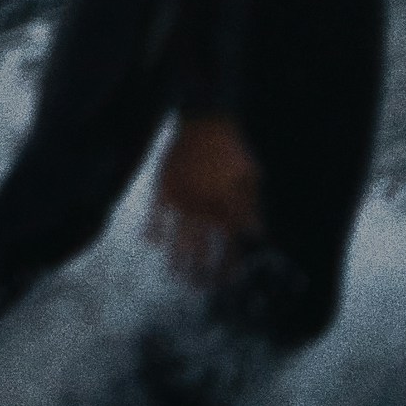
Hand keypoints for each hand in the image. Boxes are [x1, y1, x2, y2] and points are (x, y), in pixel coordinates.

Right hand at [149, 113, 260, 284]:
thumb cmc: (232, 149)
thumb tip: (256, 233)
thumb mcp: (250, 177)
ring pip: (178, 234)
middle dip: (199, 268)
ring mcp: (182, 196)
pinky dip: (152, 228)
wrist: (205, 119)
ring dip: (176, 256)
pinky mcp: (164, 186)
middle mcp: (203, 205)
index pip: (228, 243)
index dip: (226, 264)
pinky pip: (156, 212)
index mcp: (227, 205)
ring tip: (174, 274)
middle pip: (201, 245)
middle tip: (196, 286)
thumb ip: (250, 206)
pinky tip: (150, 243)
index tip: (224, 282)